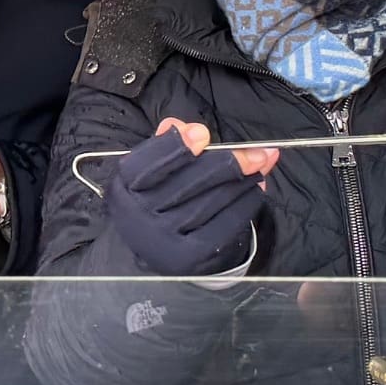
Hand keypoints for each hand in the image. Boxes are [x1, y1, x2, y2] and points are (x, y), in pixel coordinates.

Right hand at [103, 119, 277, 276]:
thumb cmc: (157, 197)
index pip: (147, 164)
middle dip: (229, 162)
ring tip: (261, 166)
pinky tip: (255, 190)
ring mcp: (165, 240)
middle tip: (258, 153)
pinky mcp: (191, 256)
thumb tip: (188, 128)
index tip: (203, 135)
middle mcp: (140, 216)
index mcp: (124, 188)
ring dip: (244, 181)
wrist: (157, 248)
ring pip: (213, 201)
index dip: (176, 146)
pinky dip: (247, 203)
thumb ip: (168, 142)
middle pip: (189, 182)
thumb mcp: (153, 168)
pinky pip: (227, 223)